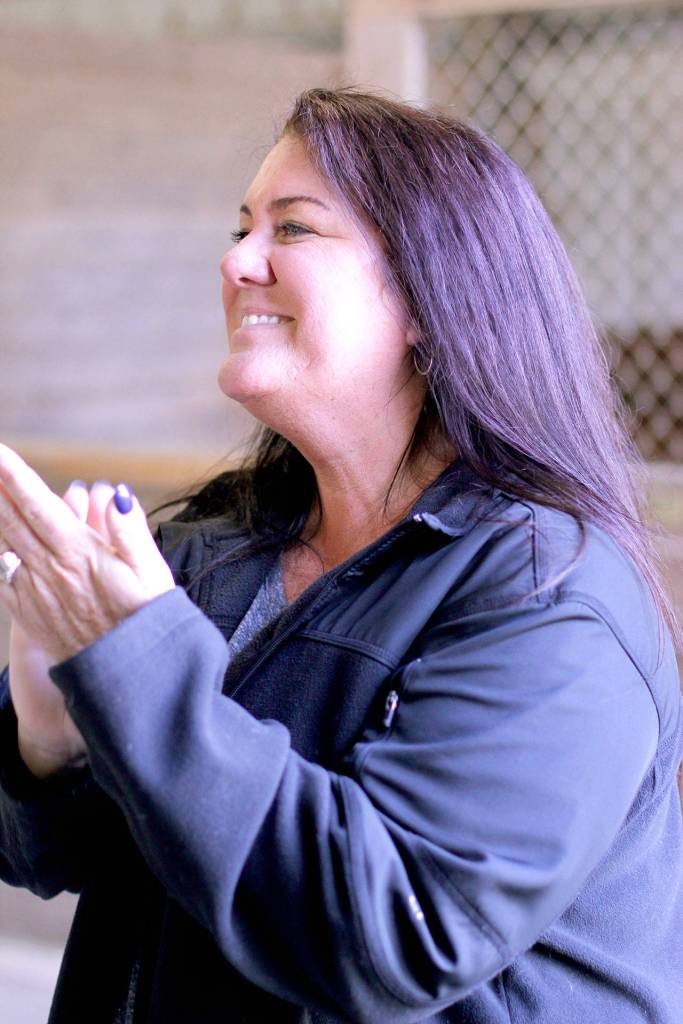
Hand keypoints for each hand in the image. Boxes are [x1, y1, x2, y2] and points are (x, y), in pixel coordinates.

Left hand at [0, 444, 174, 663]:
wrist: (127, 676)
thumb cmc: (146, 622)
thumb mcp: (152, 573)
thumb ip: (131, 531)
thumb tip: (117, 495)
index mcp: (79, 554)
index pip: (38, 506)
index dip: (16, 477)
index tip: (0, 453)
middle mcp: (50, 570)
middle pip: (13, 520)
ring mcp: (36, 594)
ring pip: (6, 546)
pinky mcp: (31, 615)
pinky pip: (6, 578)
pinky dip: (2, 556)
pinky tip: (4, 548)